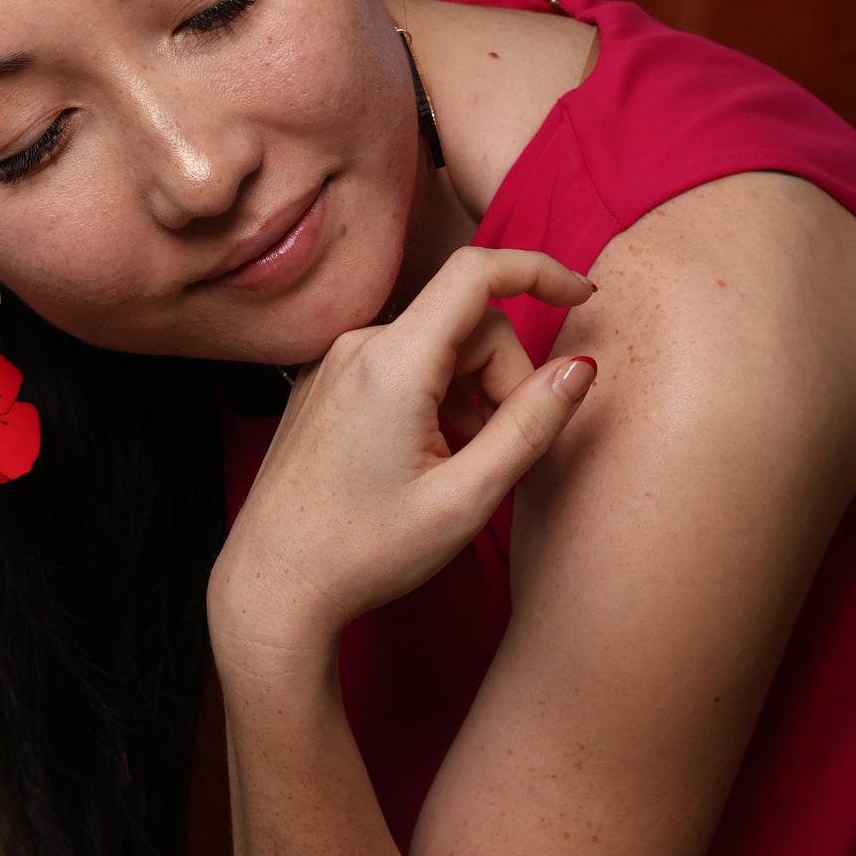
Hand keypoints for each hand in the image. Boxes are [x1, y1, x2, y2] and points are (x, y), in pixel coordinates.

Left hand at [207, 247, 598, 672]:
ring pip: (435, 346)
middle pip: (465, 323)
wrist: (272, 585)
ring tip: (462, 464)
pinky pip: (400, 365)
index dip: (539, 270)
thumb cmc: (365, 551)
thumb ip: (530, 426)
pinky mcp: (324, 384)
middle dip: (505, 375)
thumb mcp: (466, 498)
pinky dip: (434, 396)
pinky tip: (427, 457)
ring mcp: (334, 363)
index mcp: (393, 363)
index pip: (477, 271)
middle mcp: (357, 346)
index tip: (582, 296)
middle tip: (505, 452)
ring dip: (470, 391)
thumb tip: (579, 368)